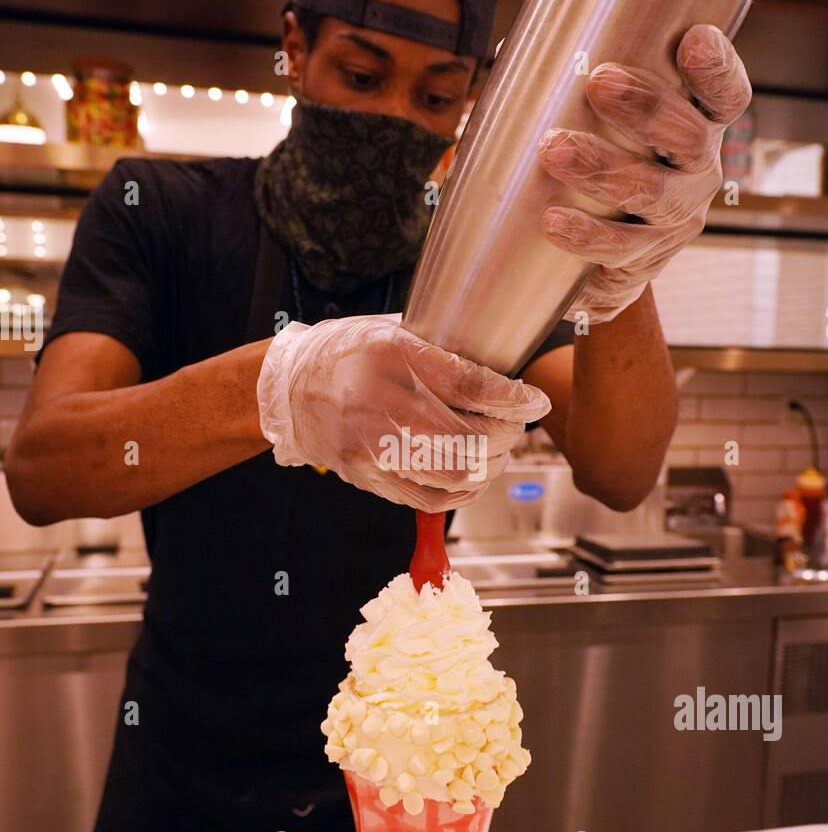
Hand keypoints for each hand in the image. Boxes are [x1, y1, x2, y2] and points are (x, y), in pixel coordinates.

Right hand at [257, 314, 549, 510]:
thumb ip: (440, 351)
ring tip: (496, 452)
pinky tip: (472, 477)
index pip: (470, 385)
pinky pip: (430, 499)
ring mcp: (372, 446)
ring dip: (489, 466)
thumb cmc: (348, 354)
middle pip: (468, 437)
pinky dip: (463, 492)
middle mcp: (380, 401)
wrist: (289, 389)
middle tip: (515, 427)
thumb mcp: (392, 332)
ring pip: (455, 474)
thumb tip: (501, 372)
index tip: (534, 401)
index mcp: (391, 354)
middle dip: (506, 436)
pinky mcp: (367, 476)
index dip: (512, 399)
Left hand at [537, 23, 751, 322]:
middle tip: (600, 82)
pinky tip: (553, 220)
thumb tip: (512, 47)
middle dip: (647, 107)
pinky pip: (619, 250)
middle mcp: (699, 171)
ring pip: (654, 194)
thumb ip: (571, 81)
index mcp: (698, 124)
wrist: (598, 256)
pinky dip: (586, 234)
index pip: (725, 95)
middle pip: (689, 137)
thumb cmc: (598, 157)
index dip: (716, 68)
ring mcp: (675, 219)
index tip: (694, 37)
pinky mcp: (645, 260)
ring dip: (606, 168)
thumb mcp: (601, 119)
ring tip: (555, 149)